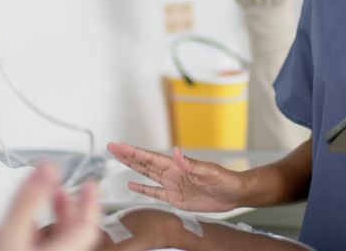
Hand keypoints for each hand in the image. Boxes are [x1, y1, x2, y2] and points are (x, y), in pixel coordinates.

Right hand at [0, 163, 100, 250]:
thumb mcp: (11, 232)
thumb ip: (30, 199)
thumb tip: (48, 168)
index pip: (87, 228)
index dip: (90, 203)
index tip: (90, 185)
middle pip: (74, 235)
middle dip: (70, 208)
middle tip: (65, 189)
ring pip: (58, 242)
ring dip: (55, 220)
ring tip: (46, 202)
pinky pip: (44, 248)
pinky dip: (40, 233)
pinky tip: (27, 226)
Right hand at [107, 142, 244, 211]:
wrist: (233, 194)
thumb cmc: (224, 180)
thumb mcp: (209, 171)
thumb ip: (191, 164)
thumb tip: (177, 152)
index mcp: (177, 166)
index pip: (150, 158)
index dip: (133, 152)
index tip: (119, 145)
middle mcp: (171, 174)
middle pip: (144, 163)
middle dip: (127, 156)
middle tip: (112, 147)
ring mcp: (172, 186)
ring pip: (147, 175)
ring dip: (132, 168)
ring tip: (118, 160)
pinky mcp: (176, 199)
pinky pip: (155, 193)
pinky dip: (143, 190)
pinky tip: (132, 186)